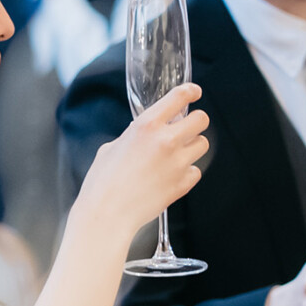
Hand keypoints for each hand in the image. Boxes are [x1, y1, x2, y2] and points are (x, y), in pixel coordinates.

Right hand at [77, 82, 208, 238]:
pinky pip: (195, 171)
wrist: (107, 214)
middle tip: (185, 129)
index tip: (193, 92)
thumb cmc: (102, 182)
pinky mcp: (182, 184)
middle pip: (201, 119)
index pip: (180, 97)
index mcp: (146, 126)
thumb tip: (146, 134)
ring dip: (192, 146)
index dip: (191, 91)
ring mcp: (177, 163)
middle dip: (195, 122)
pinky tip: (170, 176)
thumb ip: (134, 136)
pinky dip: (186, 172)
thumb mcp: (112, 148)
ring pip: (203, 144)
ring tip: (175, 155)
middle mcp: (166, 141)